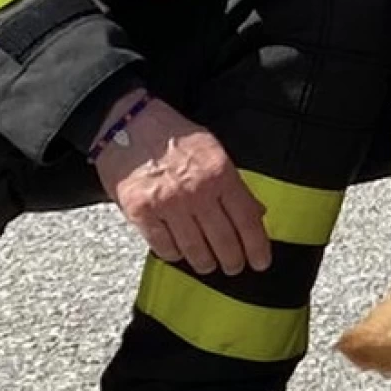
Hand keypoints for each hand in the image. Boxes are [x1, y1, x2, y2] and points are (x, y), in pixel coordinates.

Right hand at [93, 92, 273, 275]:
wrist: (129, 123)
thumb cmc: (173, 136)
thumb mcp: (213, 151)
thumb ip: (234, 184)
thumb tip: (256, 213)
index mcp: (220, 173)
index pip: (247, 219)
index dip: (257, 247)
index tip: (261, 262)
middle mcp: (196, 191)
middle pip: (223, 241)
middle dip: (232, 261)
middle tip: (234, 267)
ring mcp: (168, 203)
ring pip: (194, 250)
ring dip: (205, 263)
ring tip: (209, 264)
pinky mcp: (141, 212)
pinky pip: (164, 247)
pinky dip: (174, 254)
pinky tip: (179, 251)